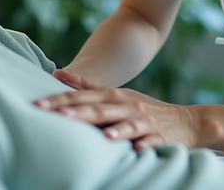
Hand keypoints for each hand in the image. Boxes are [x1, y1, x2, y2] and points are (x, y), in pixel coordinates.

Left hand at [35, 69, 198, 149]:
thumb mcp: (117, 95)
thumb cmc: (142, 109)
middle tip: (53, 114)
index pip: (83, 96)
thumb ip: (87, 85)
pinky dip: (143, 144)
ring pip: (127, 124)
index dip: (61, 99)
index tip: (38, 102)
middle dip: (77, 112)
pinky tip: (136, 150)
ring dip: (114, 128)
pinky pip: (151, 141)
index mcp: (114, 96)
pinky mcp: (160, 137)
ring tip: (99, 134)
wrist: (186, 121)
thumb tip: (58, 74)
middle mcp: (128, 106)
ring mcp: (144, 121)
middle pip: (99, 109)